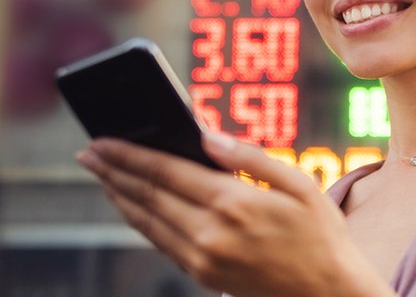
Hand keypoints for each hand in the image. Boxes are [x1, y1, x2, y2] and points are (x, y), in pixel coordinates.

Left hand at [76, 132, 393, 296]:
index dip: (129, 154)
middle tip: (87, 153)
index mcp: (234, 203)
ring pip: (146, 222)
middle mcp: (210, 233)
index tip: (102, 140)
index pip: (166, 171)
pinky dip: (139, 220)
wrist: (328, 294)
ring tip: (102, 175)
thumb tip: (205, 134)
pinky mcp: (203, 276)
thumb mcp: (300, 185)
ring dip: (119, 195)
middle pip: (147, 195)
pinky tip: (133, 206)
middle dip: (113, 171)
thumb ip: (249, 156)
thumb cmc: (320, 234)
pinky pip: (160, 243)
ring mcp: (203, 259)